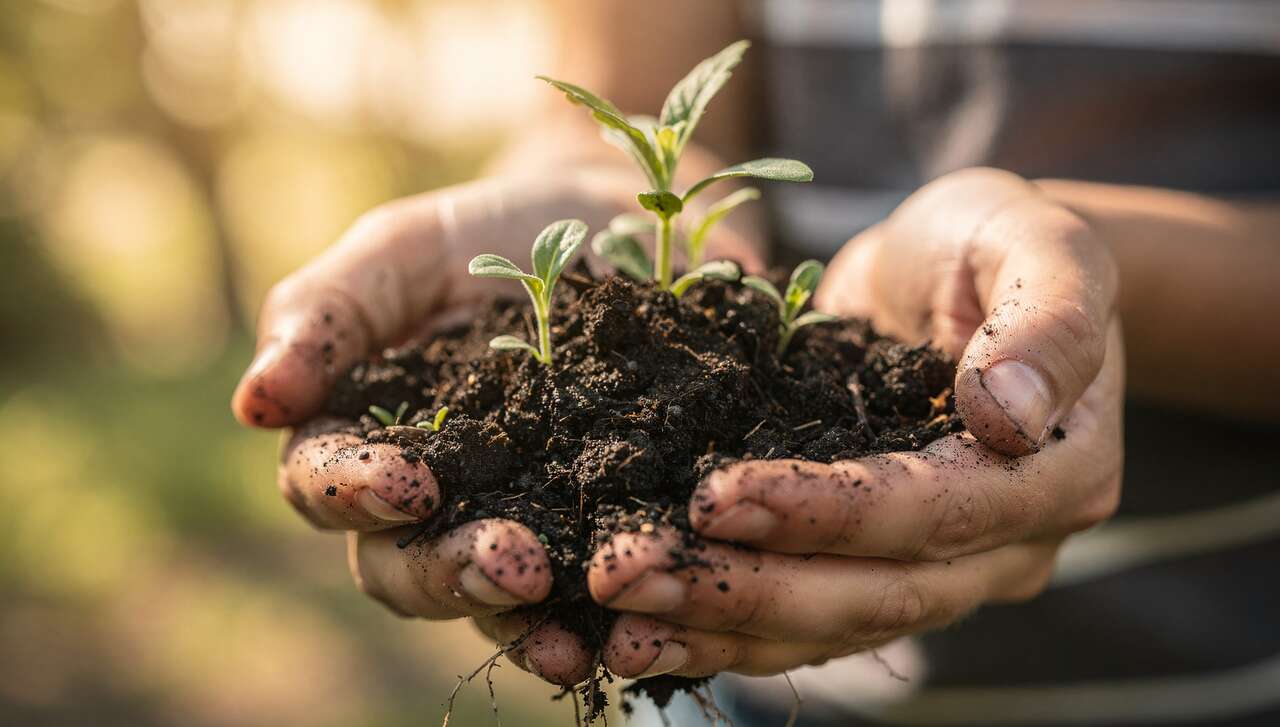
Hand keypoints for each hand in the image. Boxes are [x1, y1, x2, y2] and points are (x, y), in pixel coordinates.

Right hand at [233, 170, 759, 685]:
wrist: (614, 229)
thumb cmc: (491, 236)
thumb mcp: (406, 251)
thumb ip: (328, 312)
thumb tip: (253, 402)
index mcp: (362, 437)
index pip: (325, 485)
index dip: (355, 491)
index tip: (407, 480)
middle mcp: (431, 501)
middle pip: (402, 566)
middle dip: (447, 571)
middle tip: (508, 562)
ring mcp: (513, 522)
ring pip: (489, 597)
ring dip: (517, 615)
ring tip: (560, 621)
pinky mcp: (593, 534)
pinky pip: (582, 596)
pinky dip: (594, 620)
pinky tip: (617, 636)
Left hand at [587, 168, 1123, 679]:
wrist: (962, 272)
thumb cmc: (1000, 244)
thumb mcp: (1042, 245)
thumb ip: (1046, 320)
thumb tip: (1009, 416)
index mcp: (1056, 475)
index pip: (933, 512)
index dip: (825, 513)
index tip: (713, 495)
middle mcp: (1003, 548)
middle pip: (872, 595)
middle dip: (742, 589)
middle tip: (624, 573)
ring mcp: (939, 572)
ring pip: (827, 626)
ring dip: (714, 627)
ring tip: (613, 627)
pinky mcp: (872, 568)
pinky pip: (800, 622)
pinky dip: (720, 631)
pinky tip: (638, 637)